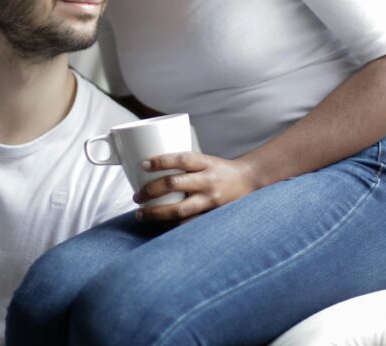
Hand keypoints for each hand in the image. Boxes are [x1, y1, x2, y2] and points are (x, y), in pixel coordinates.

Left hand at [134, 152, 261, 222]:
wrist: (249, 182)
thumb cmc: (219, 170)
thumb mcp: (205, 160)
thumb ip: (183, 165)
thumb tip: (148, 167)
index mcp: (205, 163)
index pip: (181, 159)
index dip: (161, 161)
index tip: (143, 165)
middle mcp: (208, 180)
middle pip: (175, 184)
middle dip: (151, 190)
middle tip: (137, 196)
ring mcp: (211, 200)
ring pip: (179, 210)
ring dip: (156, 213)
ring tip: (141, 214)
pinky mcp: (212, 215)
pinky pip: (188, 224)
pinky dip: (171, 225)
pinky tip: (158, 226)